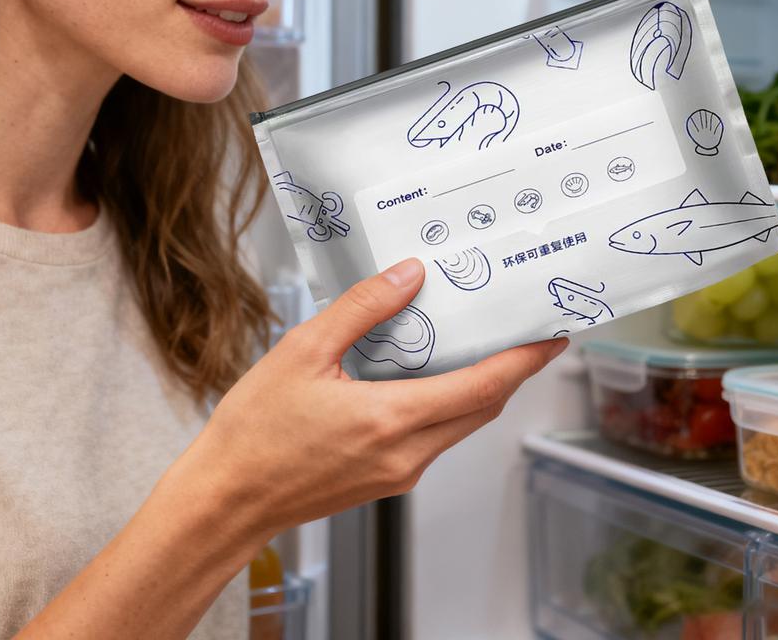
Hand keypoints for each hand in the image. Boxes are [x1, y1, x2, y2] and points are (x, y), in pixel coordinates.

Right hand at [186, 257, 566, 543]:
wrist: (226, 499)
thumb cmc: (255, 433)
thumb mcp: (303, 351)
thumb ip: (362, 309)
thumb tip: (407, 277)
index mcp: (390, 420)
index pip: (482, 387)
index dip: (524, 361)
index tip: (551, 337)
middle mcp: (405, 454)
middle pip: (481, 408)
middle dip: (510, 370)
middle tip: (521, 332)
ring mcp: (397, 472)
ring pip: (459, 425)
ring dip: (476, 386)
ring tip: (472, 343)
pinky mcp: (385, 479)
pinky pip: (432, 437)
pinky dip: (443, 404)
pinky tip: (421, 375)